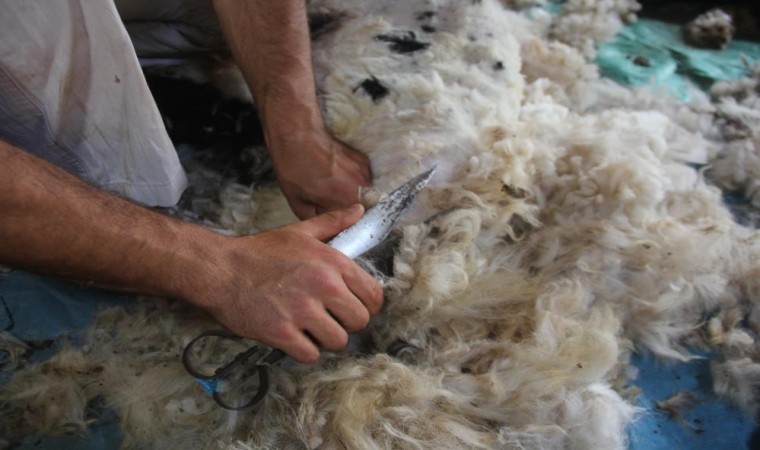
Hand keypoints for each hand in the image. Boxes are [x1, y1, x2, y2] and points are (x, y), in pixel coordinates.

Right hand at [195, 204, 382, 362]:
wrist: (221, 269)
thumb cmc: (260, 252)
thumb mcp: (300, 232)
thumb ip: (333, 223)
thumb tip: (359, 211)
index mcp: (333, 263)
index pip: (374, 296)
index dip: (366, 305)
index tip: (351, 307)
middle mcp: (324, 286)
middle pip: (359, 322)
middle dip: (346, 323)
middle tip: (328, 318)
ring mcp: (304, 311)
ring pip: (338, 341)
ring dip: (325, 338)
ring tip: (309, 327)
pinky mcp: (283, 333)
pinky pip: (311, 355)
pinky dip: (303, 350)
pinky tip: (293, 337)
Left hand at [270, 129, 372, 219]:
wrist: (298, 134)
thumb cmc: (294, 167)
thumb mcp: (299, 204)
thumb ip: (321, 221)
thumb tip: (329, 229)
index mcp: (346, 201)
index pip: (355, 225)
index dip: (345, 227)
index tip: (337, 225)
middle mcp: (362, 188)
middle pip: (363, 212)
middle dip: (350, 214)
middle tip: (331, 206)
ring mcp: (366, 173)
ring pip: (365, 197)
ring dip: (352, 198)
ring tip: (332, 190)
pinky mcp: (365, 163)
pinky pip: (364, 182)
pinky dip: (353, 184)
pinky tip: (336, 178)